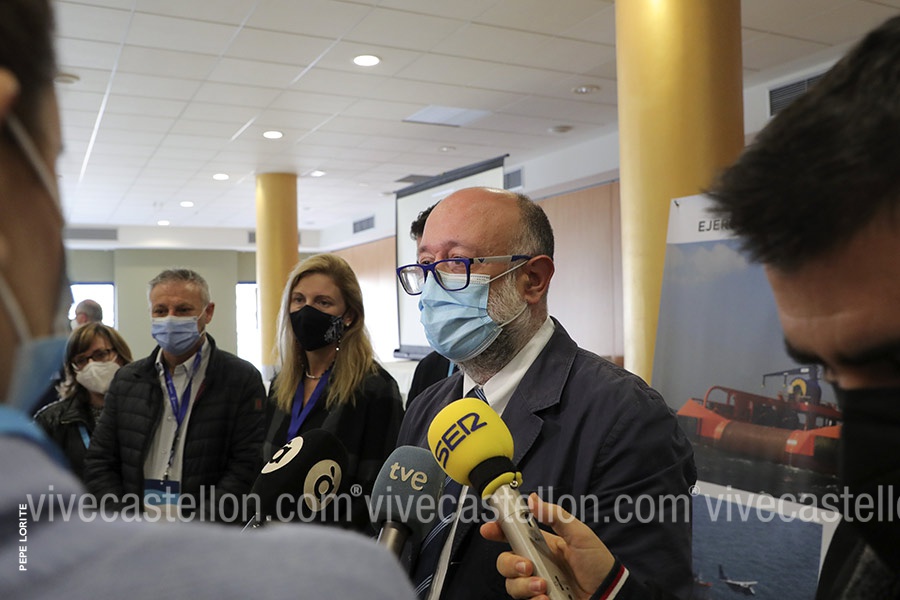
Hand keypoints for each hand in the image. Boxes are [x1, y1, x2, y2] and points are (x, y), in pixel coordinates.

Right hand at [479, 493, 614, 599]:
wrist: (610, 593)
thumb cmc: (598, 563)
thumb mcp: (579, 534)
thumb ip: (555, 516)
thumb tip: (532, 500)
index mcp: (542, 544)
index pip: (513, 535)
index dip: (497, 532)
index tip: (488, 530)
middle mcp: (536, 564)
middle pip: (505, 562)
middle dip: (510, 563)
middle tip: (527, 566)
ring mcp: (537, 584)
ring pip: (511, 584)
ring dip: (522, 585)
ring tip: (542, 586)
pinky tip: (547, 597)